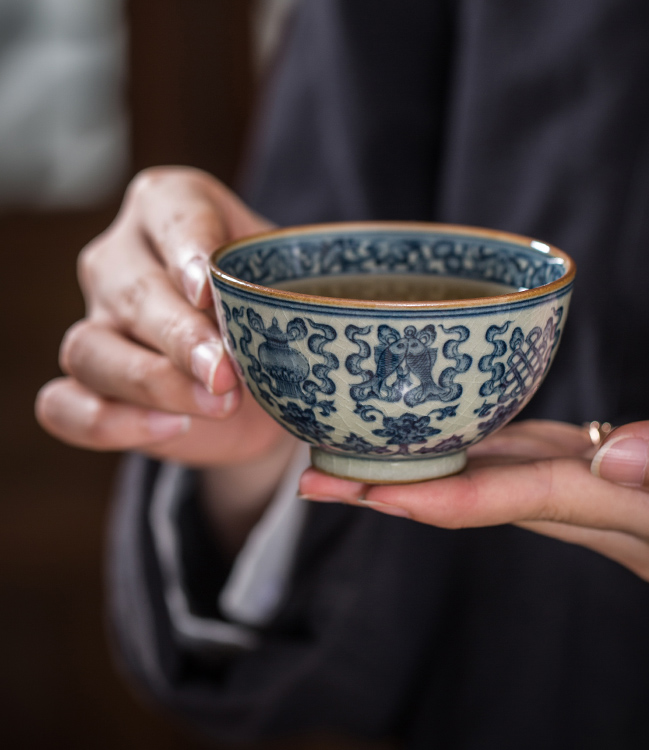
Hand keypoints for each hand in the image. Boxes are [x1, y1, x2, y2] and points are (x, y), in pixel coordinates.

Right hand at [35, 167, 297, 550]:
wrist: (264, 383)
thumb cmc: (278, 313)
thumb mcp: (295, 284)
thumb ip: (297, 283)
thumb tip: (330, 300)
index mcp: (169, 209)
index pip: (170, 213)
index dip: (187, 249)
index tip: (209, 289)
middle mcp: (121, 260)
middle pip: (131, 291)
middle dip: (179, 336)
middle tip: (225, 372)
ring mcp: (95, 322)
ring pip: (91, 349)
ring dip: (153, 383)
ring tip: (216, 404)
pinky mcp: (88, 385)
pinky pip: (65, 405)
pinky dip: (108, 423)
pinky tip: (168, 427)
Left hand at [299, 385, 648, 583]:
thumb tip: (617, 455)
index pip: (523, 504)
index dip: (439, 496)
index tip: (361, 490)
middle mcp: (621, 525)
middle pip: (491, 503)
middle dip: (405, 492)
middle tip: (319, 476)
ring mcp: (618, 508)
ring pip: (507, 488)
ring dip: (435, 473)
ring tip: (361, 458)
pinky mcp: (622, 482)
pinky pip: (540, 468)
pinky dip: (491, 454)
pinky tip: (457, 436)